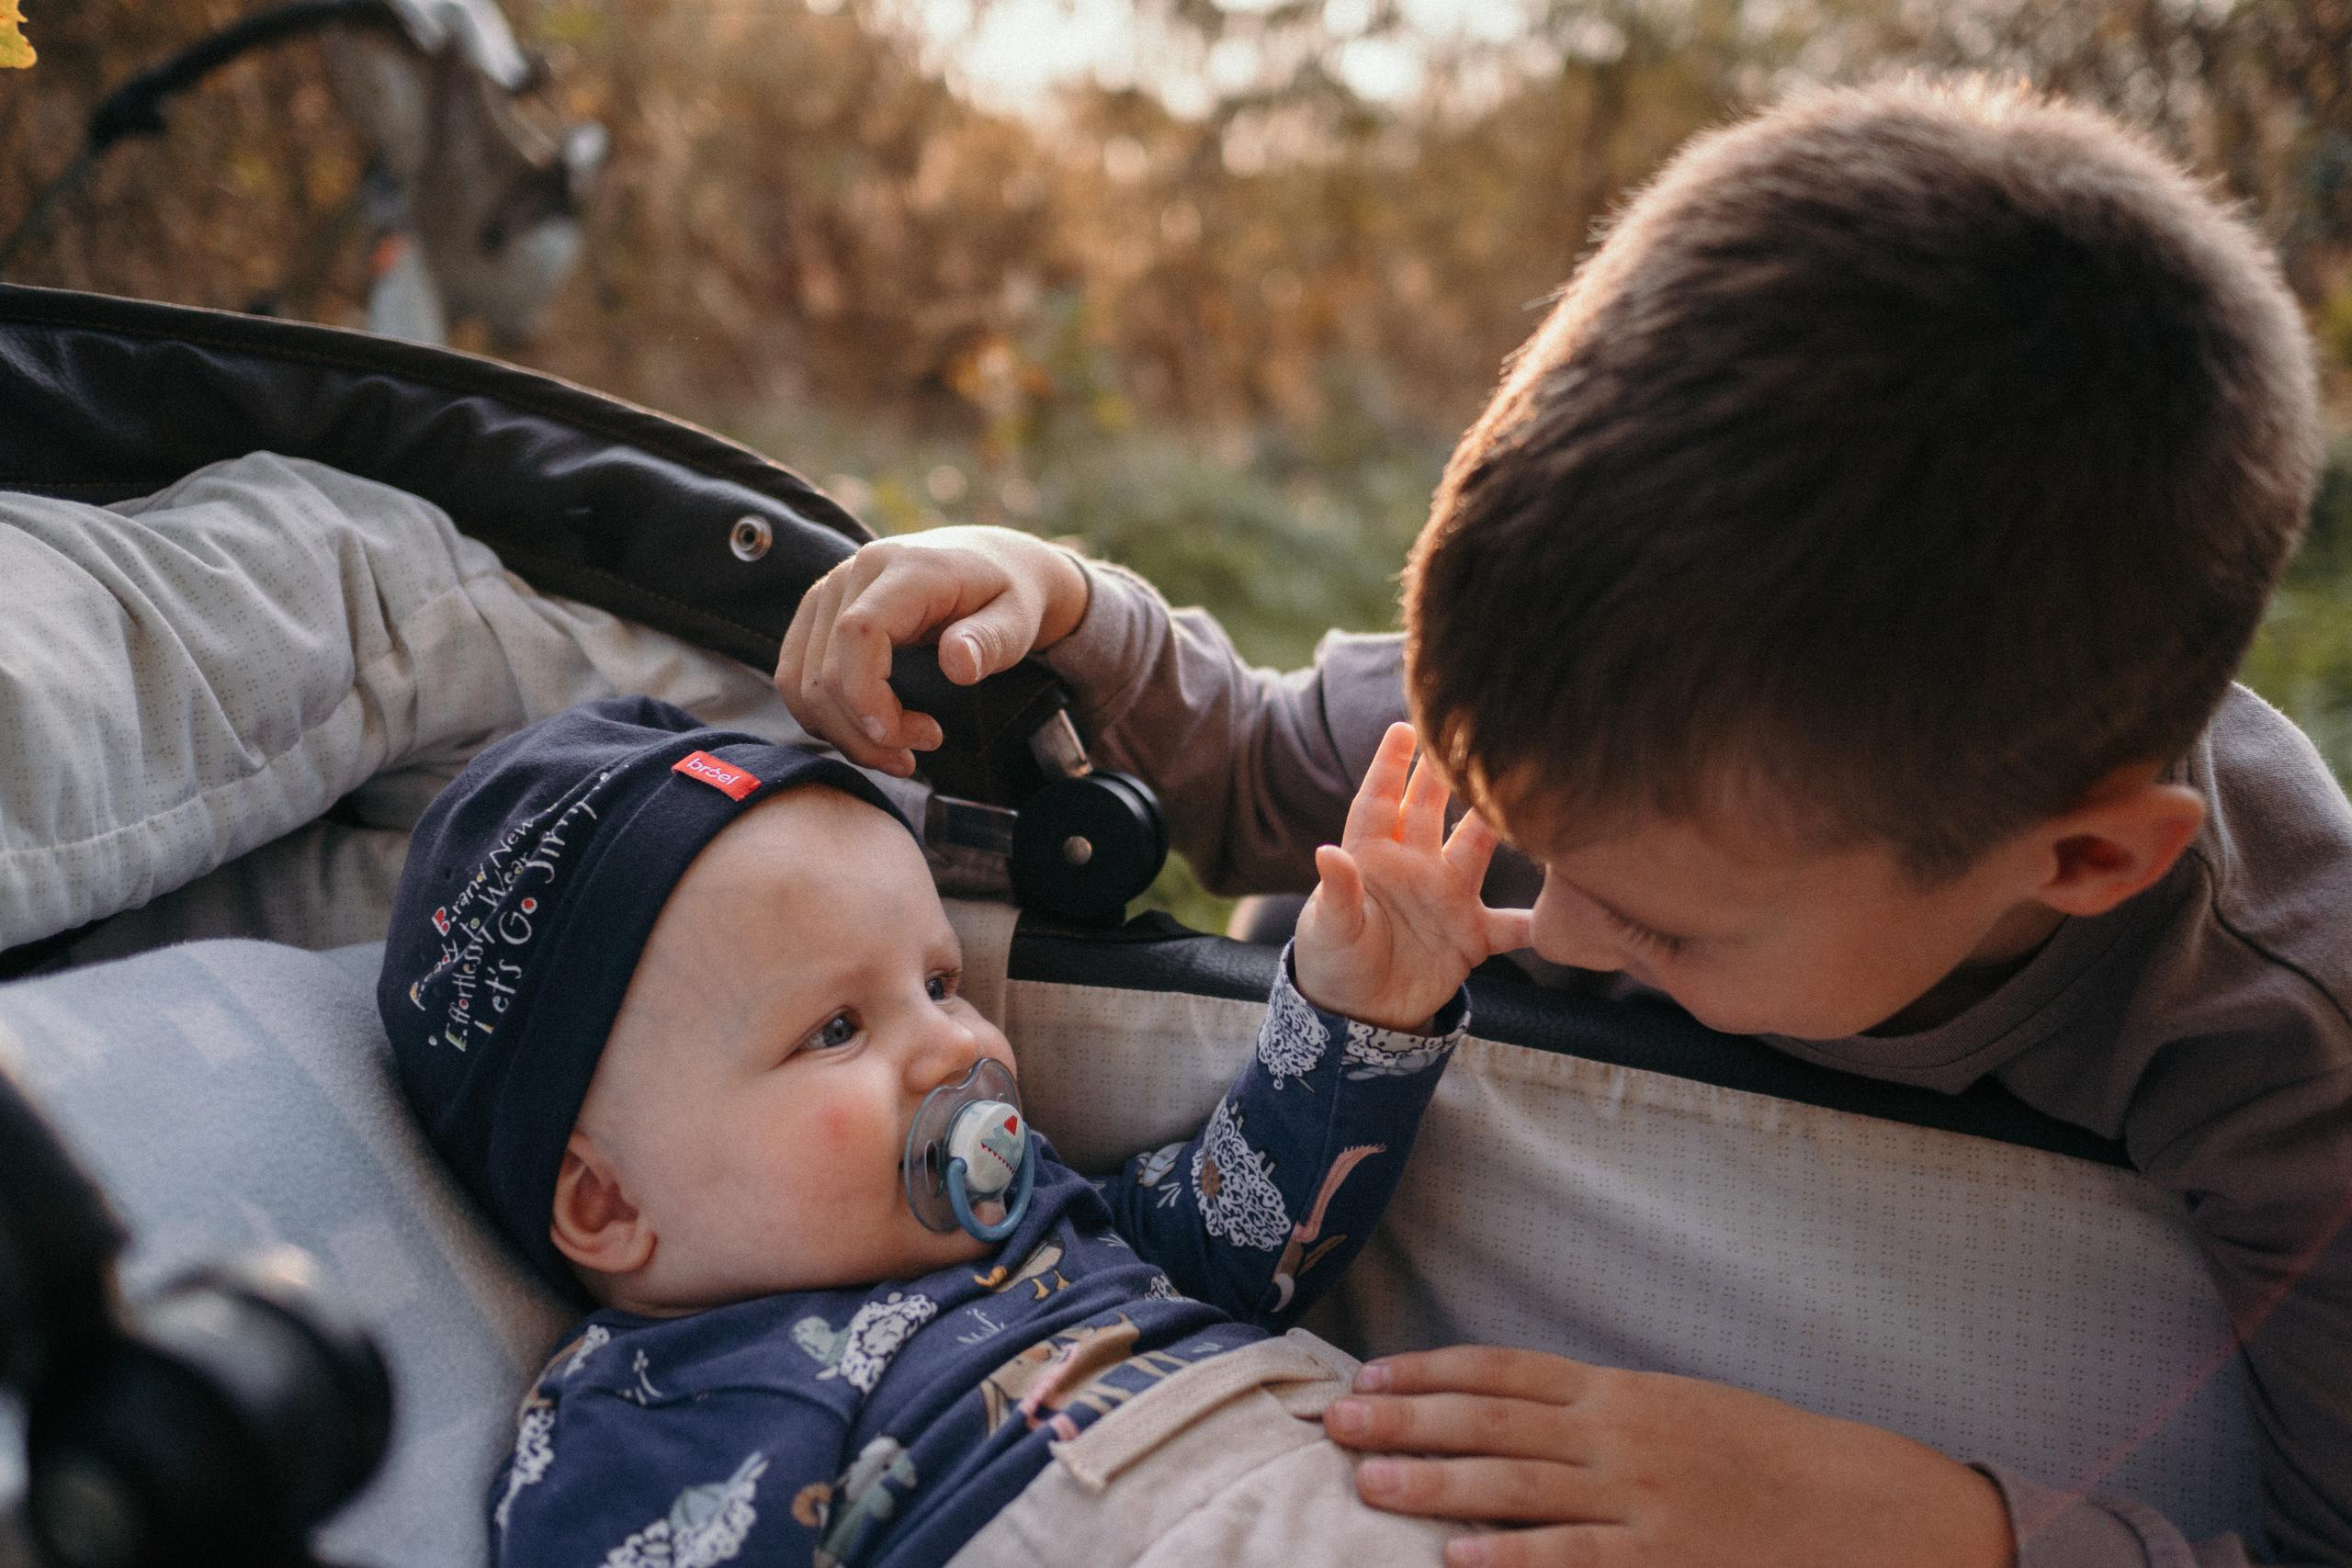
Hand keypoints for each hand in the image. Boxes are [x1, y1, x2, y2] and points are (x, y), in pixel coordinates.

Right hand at [775, 526, 1090, 775]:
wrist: (990, 564)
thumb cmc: (1007, 597)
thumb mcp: (1018, 620)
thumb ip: (991, 641)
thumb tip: (959, 663)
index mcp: (907, 568)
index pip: (858, 633)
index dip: (866, 696)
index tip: (905, 739)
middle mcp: (854, 572)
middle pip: (825, 669)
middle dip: (864, 732)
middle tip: (915, 756)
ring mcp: (828, 590)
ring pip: (801, 681)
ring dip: (842, 732)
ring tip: (898, 751)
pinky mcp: (816, 612)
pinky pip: (795, 675)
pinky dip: (825, 716)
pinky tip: (869, 731)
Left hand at [1293, 723, 1533, 1031]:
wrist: (1360, 1016)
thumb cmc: (1332, 961)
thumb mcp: (1329, 929)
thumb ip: (1337, 893)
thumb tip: (1325, 853)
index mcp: (1371, 858)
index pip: (1378, 800)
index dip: (1389, 765)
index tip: (1403, 728)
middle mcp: (1413, 867)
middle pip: (1430, 809)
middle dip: (1446, 773)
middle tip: (1468, 733)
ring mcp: (1445, 898)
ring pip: (1476, 850)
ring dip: (1495, 825)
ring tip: (1524, 794)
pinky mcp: (1469, 936)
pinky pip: (1511, 925)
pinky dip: (1538, 920)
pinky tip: (1567, 908)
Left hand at [1322, 1346, 2015, 1567]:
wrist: (1866, 1508)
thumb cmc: (1767, 1458)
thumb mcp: (1680, 1411)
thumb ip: (1599, 1412)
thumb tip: (1513, 1413)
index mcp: (1623, 1392)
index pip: (1503, 1371)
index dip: (1430, 1372)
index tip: (1370, 1373)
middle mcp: (1620, 1438)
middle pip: (1490, 1422)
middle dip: (1406, 1419)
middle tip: (1336, 1417)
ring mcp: (1639, 1504)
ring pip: (1514, 1488)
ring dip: (1434, 1484)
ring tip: (1366, 1478)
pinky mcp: (1662, 1564)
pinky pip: (1570, 1562)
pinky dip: (1510, 1559)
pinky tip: (1454, 1560)